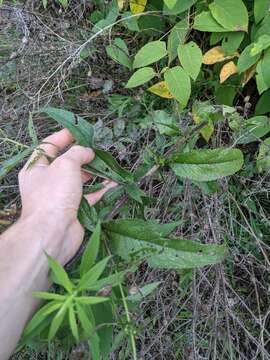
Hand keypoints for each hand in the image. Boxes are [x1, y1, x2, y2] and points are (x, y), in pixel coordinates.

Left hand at [18, 129, 116, 264]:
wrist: (54, 232)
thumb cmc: (54, 194)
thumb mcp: (65, 165)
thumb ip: (77, 153)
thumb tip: (88, 151)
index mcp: (36, 168)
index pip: (48, 146)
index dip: (63, 136)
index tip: (79, 130)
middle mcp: (47, 181)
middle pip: (66, 163)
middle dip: (82, 155)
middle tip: (97, 148)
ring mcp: (61, 196)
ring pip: (80, 179)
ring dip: (94, 172)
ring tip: (108, 164)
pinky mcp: (74, 209)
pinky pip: (89, 195)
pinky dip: (101, 189)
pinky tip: (113, 182)